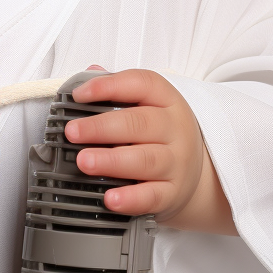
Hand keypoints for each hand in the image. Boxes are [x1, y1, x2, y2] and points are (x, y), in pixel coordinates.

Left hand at [66, 68, 235, 232]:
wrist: (199, 171)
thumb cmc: (162, 133)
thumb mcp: (148, 105)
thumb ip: (117, 89)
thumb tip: (89, 74)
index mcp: (167, 100)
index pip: (142, 84)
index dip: (110, 86)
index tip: (80, 94)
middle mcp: (175, 129)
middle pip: (140, 123)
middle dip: (102, 127)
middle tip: (73, 132)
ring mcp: (176, 162)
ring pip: (146, 160)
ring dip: (112, 161)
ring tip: (84, 162)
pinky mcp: (172, 193)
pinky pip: (152, 196)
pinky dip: (130, 199)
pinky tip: (110, 199)